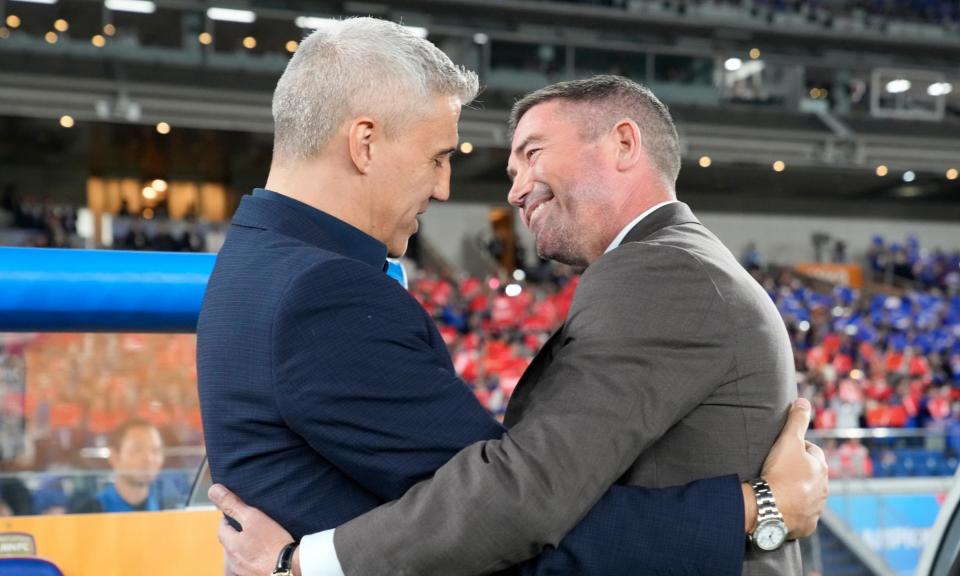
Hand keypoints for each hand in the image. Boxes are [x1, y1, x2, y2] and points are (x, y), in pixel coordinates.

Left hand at [209, 484, 296, 575]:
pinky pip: (248, 566)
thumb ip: (232, 504)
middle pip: (230, 542)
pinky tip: (264, 555)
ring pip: (238, 555)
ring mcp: (242, 571)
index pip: (222, 527)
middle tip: (254, 526)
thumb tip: (213, 490)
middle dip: (237, 533)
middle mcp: (232, 561)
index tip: (241, 513)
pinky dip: (253, 559)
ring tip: (260, 541)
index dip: (230, 517)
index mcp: (230, 544)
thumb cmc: (273, 543)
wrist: (290, 568)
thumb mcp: (253, 517)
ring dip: (245, 547)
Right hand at [757, 398, 828, 538]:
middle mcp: (824, 488)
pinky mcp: (807, 525)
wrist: (770, 507)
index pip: (811, 451)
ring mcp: (816, 508)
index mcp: (821, 467)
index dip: (797, 449)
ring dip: (797, 491)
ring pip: (808, 495)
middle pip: (811, 474)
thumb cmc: (780, 473)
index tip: (782, 453)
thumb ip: (797, 420)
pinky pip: (802, 515)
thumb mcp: (787, 441)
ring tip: (778, 489)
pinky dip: (794, 511)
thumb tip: (803, 401)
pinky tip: (781, 507)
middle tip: (778, 470)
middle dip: (799, 471)